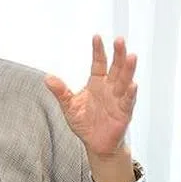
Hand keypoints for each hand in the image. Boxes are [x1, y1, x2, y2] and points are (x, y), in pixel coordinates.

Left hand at [44, 35, 138, 158]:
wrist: (96, 144)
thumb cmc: (85, 123)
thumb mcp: (69, 106)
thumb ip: (60, 92)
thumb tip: (47, 78)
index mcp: (97, 83)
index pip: (99, 63)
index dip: (98, 51)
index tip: (96, 37)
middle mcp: (109, 88)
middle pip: (116, 68)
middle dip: (118, 54)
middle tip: (119, 40)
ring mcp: (118, 99)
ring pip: (125, 81)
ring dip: (128, 69)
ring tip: (131, 56)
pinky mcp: (124, 113)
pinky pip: (127, 101)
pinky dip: (130, 93)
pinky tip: (132, 85)